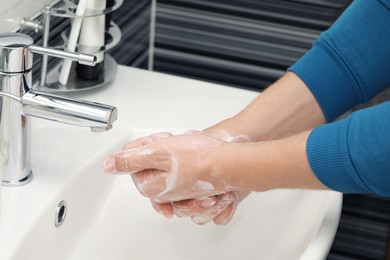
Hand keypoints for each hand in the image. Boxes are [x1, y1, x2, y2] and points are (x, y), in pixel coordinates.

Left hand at [103, 129, 250, 224]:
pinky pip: (177, 165)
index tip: (159, 141)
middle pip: (148, 161)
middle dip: (159, 147)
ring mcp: (176, 189)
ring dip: (171, 150)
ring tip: (185, 147)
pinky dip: (182, 156)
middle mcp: (161, 191)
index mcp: (149, 186)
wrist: (227, 163)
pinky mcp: (187, 184)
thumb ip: (129, 161)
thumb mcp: (156, 153)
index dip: (146, 144)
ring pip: (163, 161)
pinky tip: (191, 154)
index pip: (133, 159)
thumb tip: (107, 166)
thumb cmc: (198, 158)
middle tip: (174, 144)